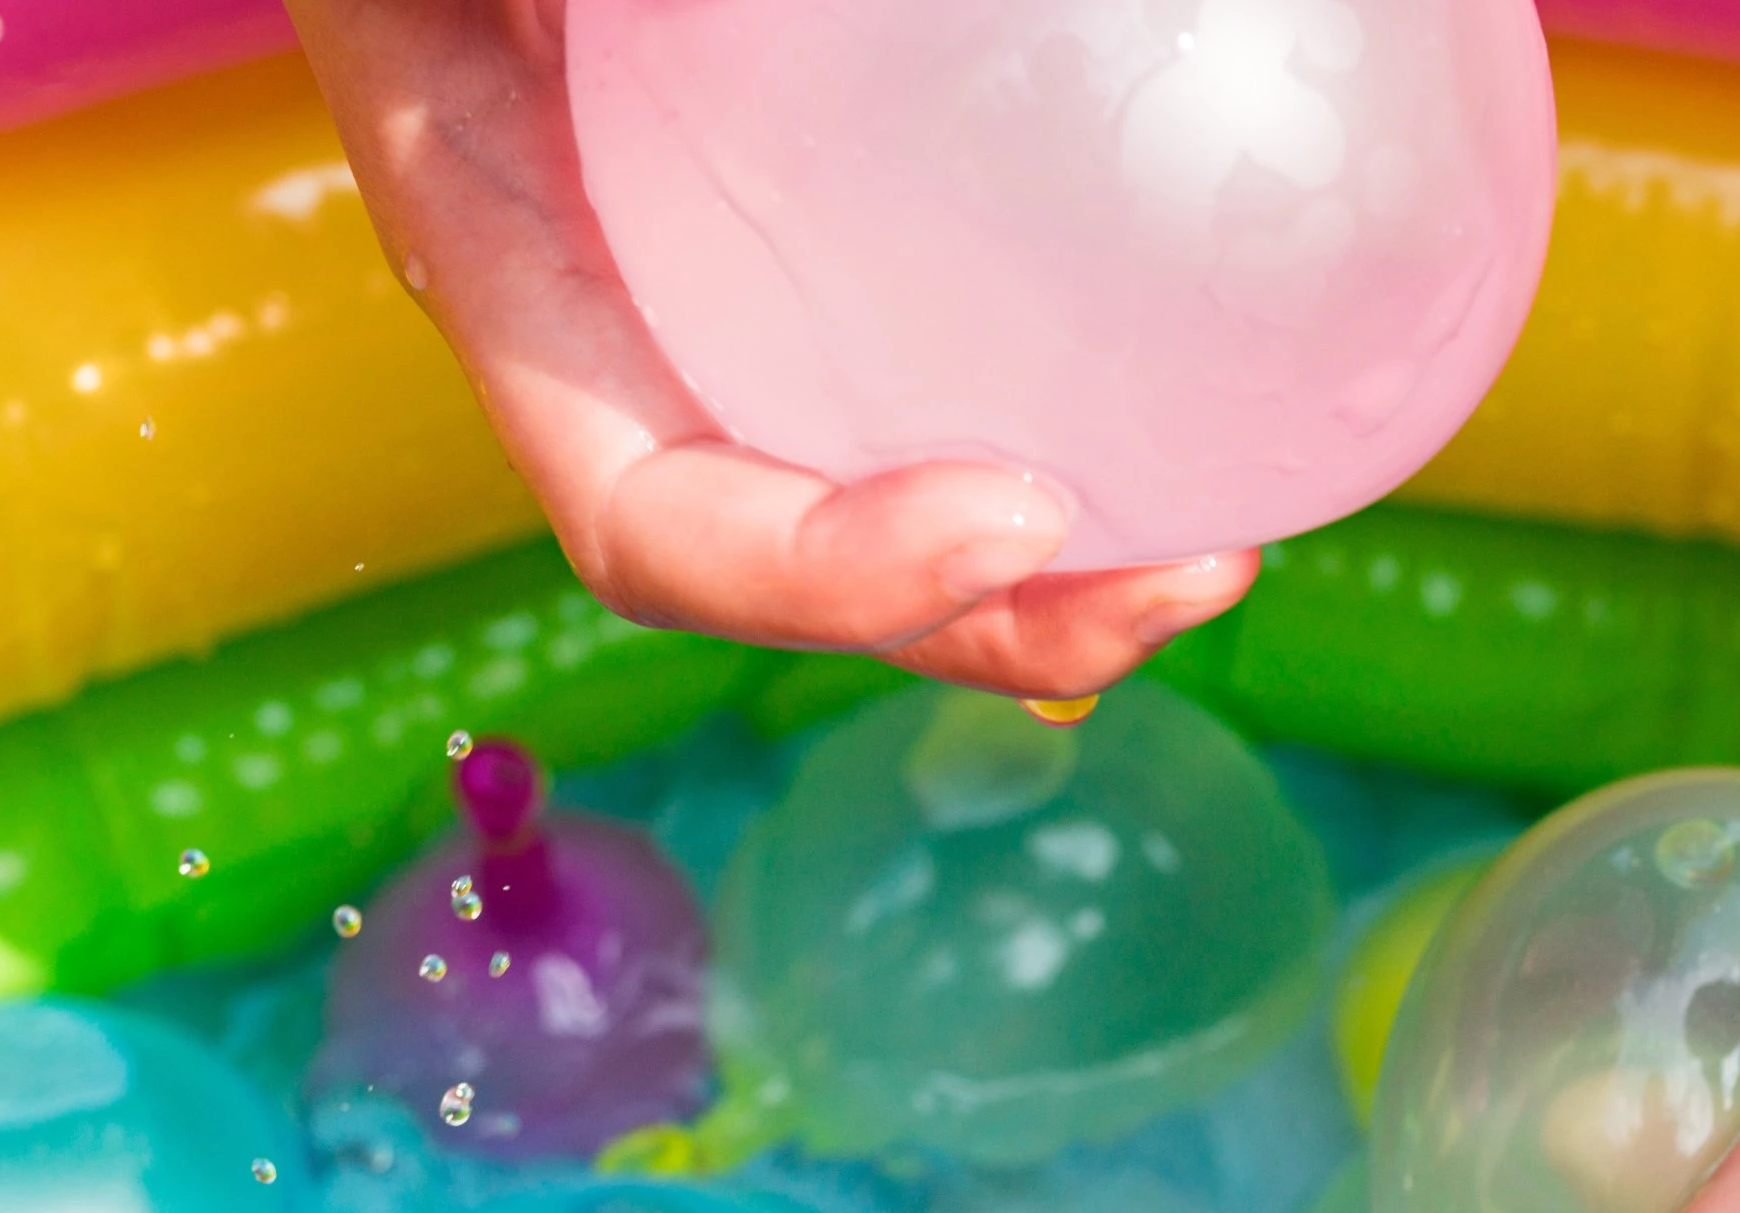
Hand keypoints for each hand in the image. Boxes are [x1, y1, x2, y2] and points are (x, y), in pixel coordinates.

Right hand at [284, 0, 1253, 694]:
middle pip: (808, 571)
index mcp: (511, 280)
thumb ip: (595, 7)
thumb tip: (686, 28)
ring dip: (1060, 568)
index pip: (656, 531)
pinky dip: (1068, 405)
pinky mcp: (821, 243)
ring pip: (883, 490)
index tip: (1012, 520)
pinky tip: (1200, 374)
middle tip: (1190, 576)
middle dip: (999, 623)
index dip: (826, 574)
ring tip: (1227, 538)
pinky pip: (934, 356)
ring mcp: (720, 304)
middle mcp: (619, 338)